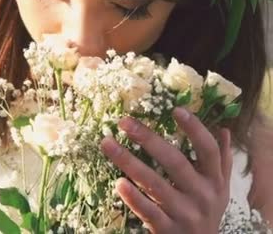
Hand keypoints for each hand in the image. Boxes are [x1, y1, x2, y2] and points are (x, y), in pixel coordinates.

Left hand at [100, 107, 232, 233]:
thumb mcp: (219, 188)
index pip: (208, 150)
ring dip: (130, 162)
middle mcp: (202, 195)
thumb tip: (223, 129)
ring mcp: (185, 213)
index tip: (176, 109)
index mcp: (214, 180)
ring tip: (107, 144)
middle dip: (148, 139)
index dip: (195, 129)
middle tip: (124, 122)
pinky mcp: (167, 229)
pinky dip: (134, 198)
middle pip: (175, 162)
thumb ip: (221, 160)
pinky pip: (149, 211)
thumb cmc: (206, 210)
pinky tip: (118, 183)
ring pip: (155, 185)